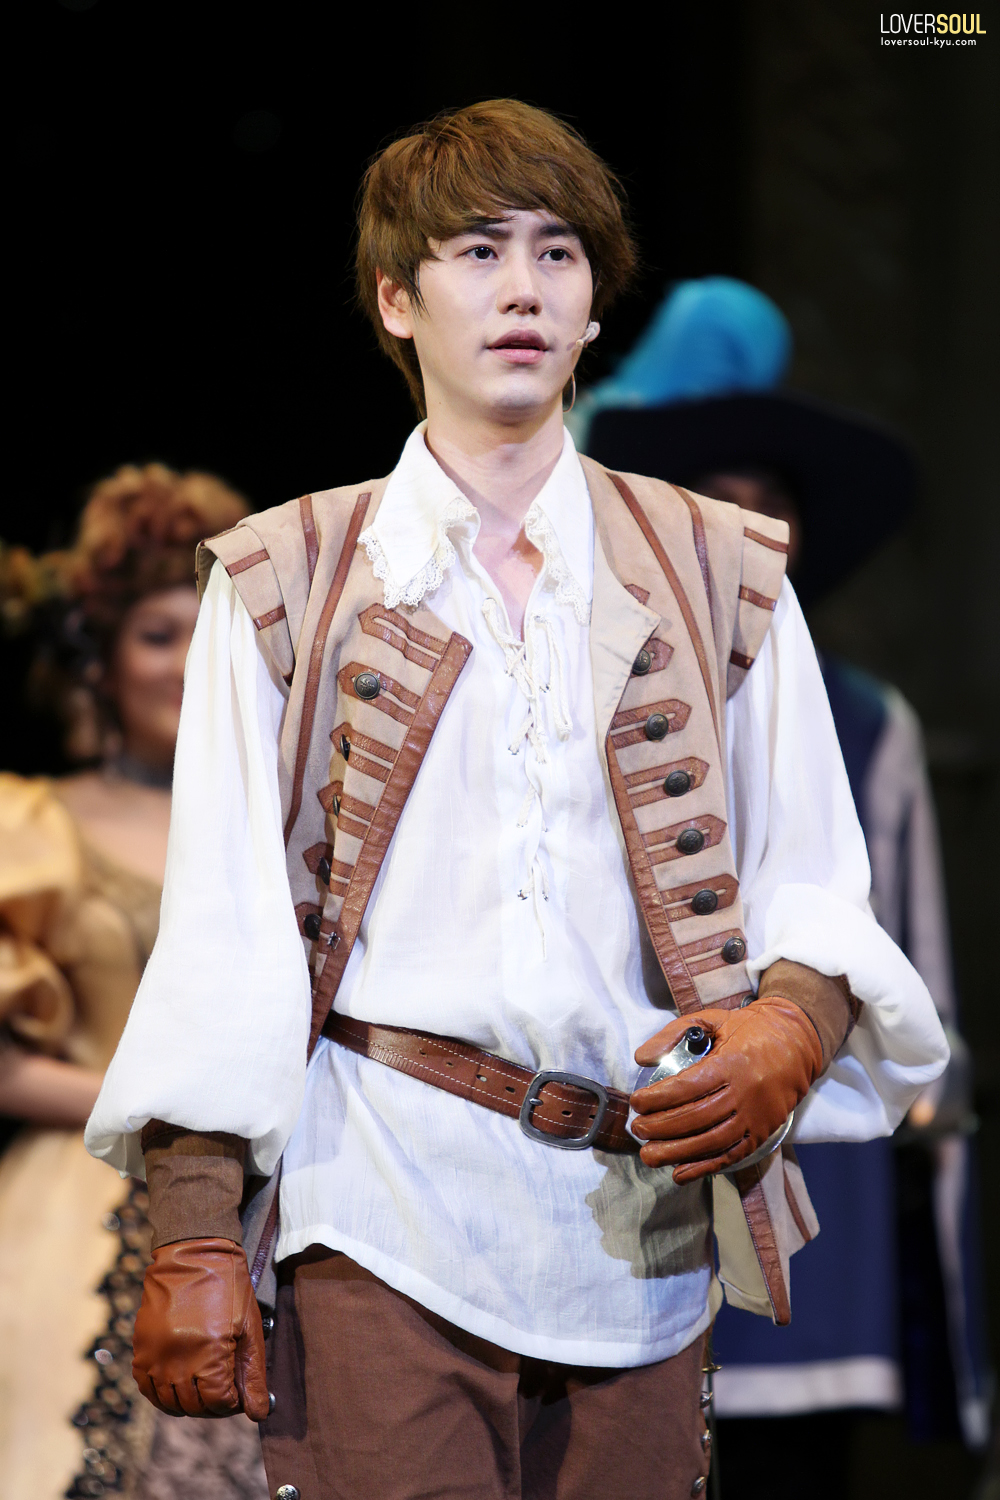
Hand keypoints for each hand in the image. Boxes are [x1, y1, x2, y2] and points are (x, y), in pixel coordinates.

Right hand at [132, 1237, 269, 1419]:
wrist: (193, 1252)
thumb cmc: (228, 1286)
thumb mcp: (249, 1327)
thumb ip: (253, 1373)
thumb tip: (260, 1413)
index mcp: (209, 1354)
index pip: (218, 1402)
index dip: (232, 1403)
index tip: (237, 1393)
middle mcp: (178, 1360)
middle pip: (193, 1406)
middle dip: (212, 1406)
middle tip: (222, 1392)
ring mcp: (156, 1355)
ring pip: (168, 1402)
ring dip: (187, 1403)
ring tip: (201, 1389)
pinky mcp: (141, 1347)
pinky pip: (145, 1387)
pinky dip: (160, 1394)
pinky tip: (175, 1385)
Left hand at [630, 1000, 823, 1182]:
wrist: (798, 1042)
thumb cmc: (749, 1029)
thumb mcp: (711, 1020)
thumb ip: (673, 1033)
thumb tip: (641, 1057)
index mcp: (731, 1063)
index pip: (688, 1087)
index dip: (658, 1098)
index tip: (636, 1102)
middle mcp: (745, 1093)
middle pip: (697, 1117)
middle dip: (661, 1127)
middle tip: (637, 1130)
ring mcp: (756, 1117)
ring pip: (713, 1141)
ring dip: (677, 1152)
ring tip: (649, 1155)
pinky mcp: (762, 1133)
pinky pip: (732, 1155)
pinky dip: (704, 1167)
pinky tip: (679, 1173)